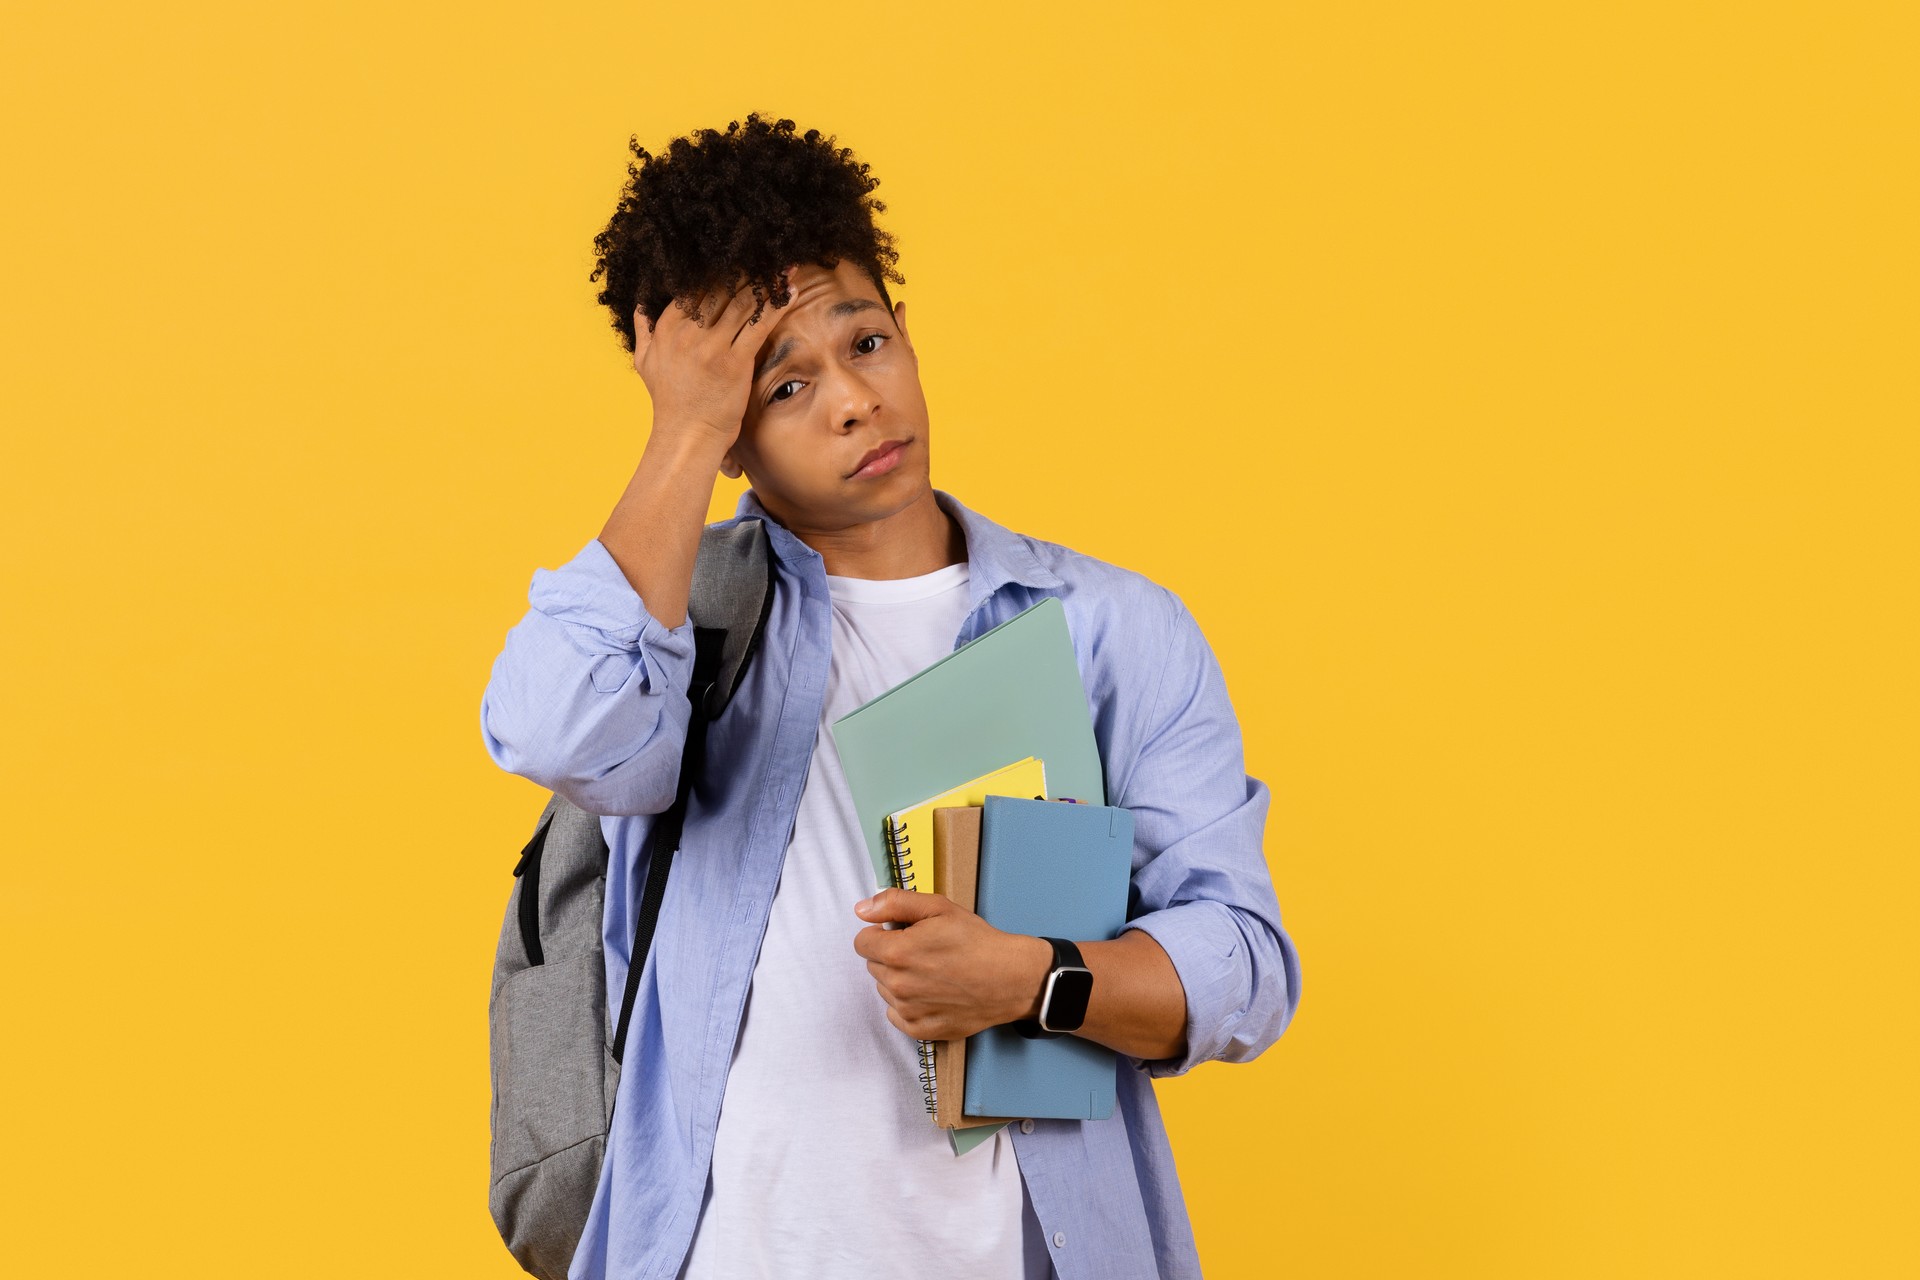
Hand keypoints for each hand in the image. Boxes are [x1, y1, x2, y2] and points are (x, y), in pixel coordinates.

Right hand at [630, 269, 793, 448]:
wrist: (686, 435)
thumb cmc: (670, 402)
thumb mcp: (645, 364)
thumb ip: (644, 332)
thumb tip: (640, 307)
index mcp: (667, 326)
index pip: (697, 287)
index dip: (721, 271)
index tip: (740, 259)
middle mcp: (687, 332)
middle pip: (722, 289)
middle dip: (748, 270)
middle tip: (769, 255)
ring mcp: (710, 346)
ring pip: (743, 302)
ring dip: (767, 282)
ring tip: (785, 267)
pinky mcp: (733, 362)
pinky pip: (759, 325)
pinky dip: (777, 305)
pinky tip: (790, 290)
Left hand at [852, 889, 1049, 1040]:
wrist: (1010, 978)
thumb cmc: (977, 941)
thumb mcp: (938, 907)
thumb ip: (895, 903)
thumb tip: (861, 909)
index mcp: (897, 952)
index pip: (862, 942)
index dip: (880, 933)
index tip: (901, 933)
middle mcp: (898, 985)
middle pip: (873, 965)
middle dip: (890, 955)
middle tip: (923, 950)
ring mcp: (908, 1011)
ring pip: (885, 989)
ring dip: (899, 979)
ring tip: (932, 971)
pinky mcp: (920, 1030)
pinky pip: (896, 1015)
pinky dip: (908, 1004)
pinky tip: (932, 993)